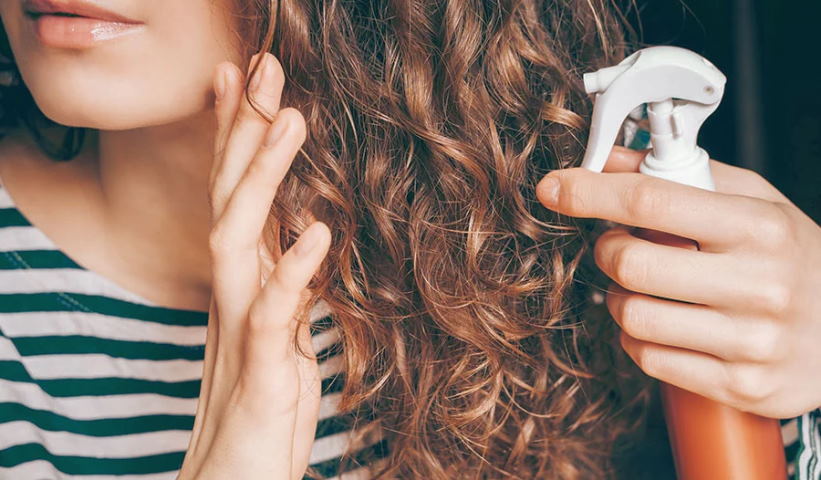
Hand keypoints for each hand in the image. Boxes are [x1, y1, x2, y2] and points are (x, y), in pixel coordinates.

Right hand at [177, 52, 330, 478]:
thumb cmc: (262, 414)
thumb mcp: (279, 339)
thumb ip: (287, 291)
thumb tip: (303, 248)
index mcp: (245, 287)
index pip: (235, 198)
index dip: (238, 138)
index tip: (247, 80)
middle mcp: (235, 298)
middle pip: (230, 199)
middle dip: (243, 130)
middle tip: (261, 67)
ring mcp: (241, 333)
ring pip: (239, 240)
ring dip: (263, 178)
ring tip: (291, 119)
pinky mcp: (258, 376)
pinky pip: (272, 315)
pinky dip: (292, 272)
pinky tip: (318, 233)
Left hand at [535, 146, 820, 418]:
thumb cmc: (795, 258)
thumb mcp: (755, 203)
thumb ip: (683, 177)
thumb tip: (611, 159)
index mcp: (760, 227)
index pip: (653, 201)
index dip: (591, 192)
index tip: (555, 187)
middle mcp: (760, 284)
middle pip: (632, 263)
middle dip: (607, 250)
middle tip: (619, 245)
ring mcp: (752, 342)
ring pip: (633, 317)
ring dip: (619, 299)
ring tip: (644, 289)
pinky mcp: (741, 386)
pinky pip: (650, 359)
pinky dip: (637, 338)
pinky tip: (662, 324)